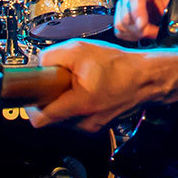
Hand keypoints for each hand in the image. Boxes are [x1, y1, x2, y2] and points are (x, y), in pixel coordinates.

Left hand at [27, 40, 160, 132]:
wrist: (146, 79)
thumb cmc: (120, 66)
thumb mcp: (80, 50)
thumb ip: (52, 57)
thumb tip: (38, 65)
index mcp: (79, 105)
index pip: (40, 119)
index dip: (31, 105)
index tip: (32, 93)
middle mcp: (84, 122)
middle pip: (50, 117)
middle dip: (50, 98)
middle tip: (59, 81)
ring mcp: (91, 127)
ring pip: (63, 117)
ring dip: (63, 101)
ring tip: (77, 83)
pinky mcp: (97, 125)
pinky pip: (76, 117)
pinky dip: (76, 104)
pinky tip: (87, 89)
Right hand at [113, 0, 173, 41]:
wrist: (161, 2)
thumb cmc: (166, 2)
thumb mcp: (172, 4)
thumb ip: (169, 13)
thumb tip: (167, 27)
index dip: (138, 13)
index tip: (143, 26)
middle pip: (126, 15)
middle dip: (141, 29)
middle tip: (154, 32)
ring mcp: (122, 4)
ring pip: (121, 24)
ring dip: (135, 33)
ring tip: (148, 31)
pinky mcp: (118, 15)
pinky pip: (119, 31)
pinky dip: (130, 36)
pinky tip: (140, 32)